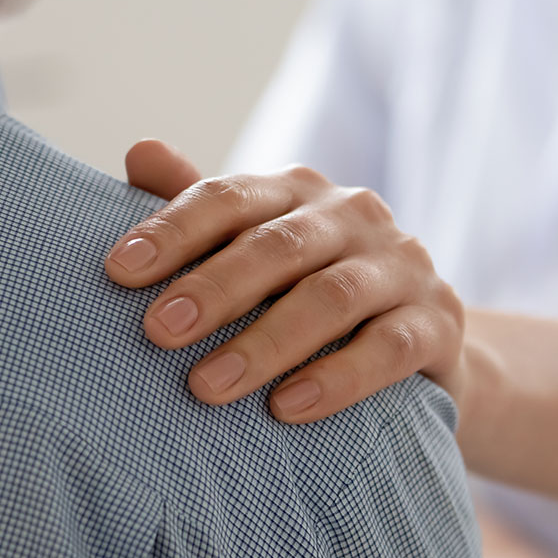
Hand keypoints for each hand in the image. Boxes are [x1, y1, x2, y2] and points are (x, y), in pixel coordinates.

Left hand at [106, 140, 466, 422]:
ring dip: (266, 343)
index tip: (118, 270)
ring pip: (332, 296)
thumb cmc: (310, 286)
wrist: (417, 337)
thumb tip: (138, 150)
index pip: (231, 197)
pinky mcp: (439, 319)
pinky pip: (390, 347)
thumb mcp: (256, 244)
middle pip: (278, 244)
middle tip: (157, 333)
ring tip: (207, 387)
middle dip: (214, 288)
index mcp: (299, 190)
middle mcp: (352, 213)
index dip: (173, 228)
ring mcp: (402, 264)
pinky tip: (288, 408)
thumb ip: (201, 208)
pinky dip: (338, 377)